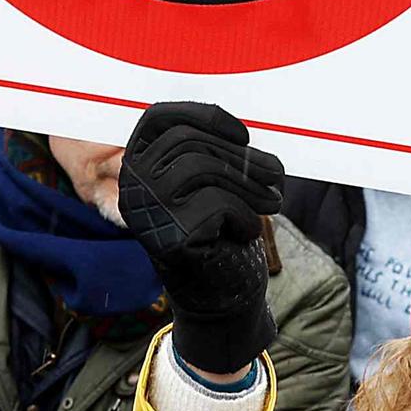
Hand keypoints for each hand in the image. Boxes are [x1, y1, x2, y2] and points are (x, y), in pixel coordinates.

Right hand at [117, 102, 284, 377]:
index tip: (243, 135)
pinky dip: (245, 216)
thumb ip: (211, 149)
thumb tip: (240, 128)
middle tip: (278, 174)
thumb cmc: (216, 229)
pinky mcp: (167, 236)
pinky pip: (217, 205)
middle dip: (243, 157)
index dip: (205, 115)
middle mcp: (132, 184)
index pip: (161, 118)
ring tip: (274, 199)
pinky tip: (248, 231)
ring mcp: (146, 210)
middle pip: (190, 142)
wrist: (215, 294)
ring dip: (252, 184)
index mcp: (137, 163)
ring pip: (204, 169)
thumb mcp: (209, 182)